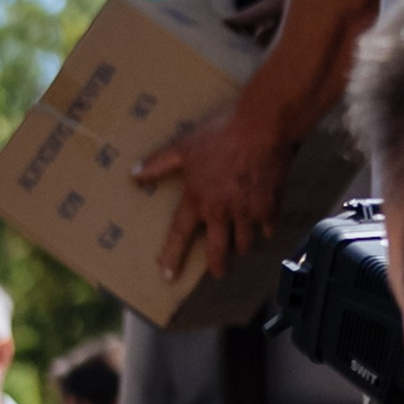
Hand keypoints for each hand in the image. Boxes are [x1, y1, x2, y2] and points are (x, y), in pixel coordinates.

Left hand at [135, 97, 293, 283]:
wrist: (261, 127)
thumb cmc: (221, 135)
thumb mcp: (185, 147)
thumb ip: (159, 163)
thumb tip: (133, 172)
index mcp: (197, 200)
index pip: (179, 235)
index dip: (172, 257)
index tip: (168, 276)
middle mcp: (221, 212)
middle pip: (217, 251)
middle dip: (217, 266)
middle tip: (218, 272)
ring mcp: (247, 212)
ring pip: (244, 243)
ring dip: (241, 245)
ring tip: (241, 243)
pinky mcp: (270, 207)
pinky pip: (268, 227)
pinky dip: (266, 228)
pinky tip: (265, 225)